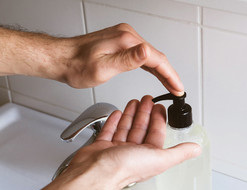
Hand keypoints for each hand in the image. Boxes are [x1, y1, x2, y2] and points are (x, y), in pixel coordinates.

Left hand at [62, 24, 183, 95]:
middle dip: (169, 74)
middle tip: (177, 89)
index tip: (178, 87)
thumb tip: (146, 52)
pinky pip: (142, 54)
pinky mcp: (121, 42)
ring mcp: (124, 38)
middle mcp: (127, 35)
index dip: (170, 75)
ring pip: (151, 56)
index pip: (157, 59)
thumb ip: (127, 61)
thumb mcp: (102, 68)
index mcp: (126, 41)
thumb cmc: (77, 66)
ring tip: (170, 85)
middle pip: (157, 56)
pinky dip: (151, 66)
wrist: (62, 59)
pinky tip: (155, 73)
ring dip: (162, 71)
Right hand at [66, 95, 200, 189]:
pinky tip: (118, 114)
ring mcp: (116, 150)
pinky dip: (114, 122)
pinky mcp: (102, 147)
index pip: (156, 133)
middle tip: (147, 99)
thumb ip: (179, 153)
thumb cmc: (123, 169)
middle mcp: (133, 153)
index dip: (159, 119)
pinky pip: (110, 131)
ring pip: (126, 128)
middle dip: (145, 113)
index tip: (160, 106)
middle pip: (141, 128)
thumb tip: (196, 149)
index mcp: (148, 156)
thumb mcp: (160, 158)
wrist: (95, 172)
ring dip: (131, 114)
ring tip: (134, 102)